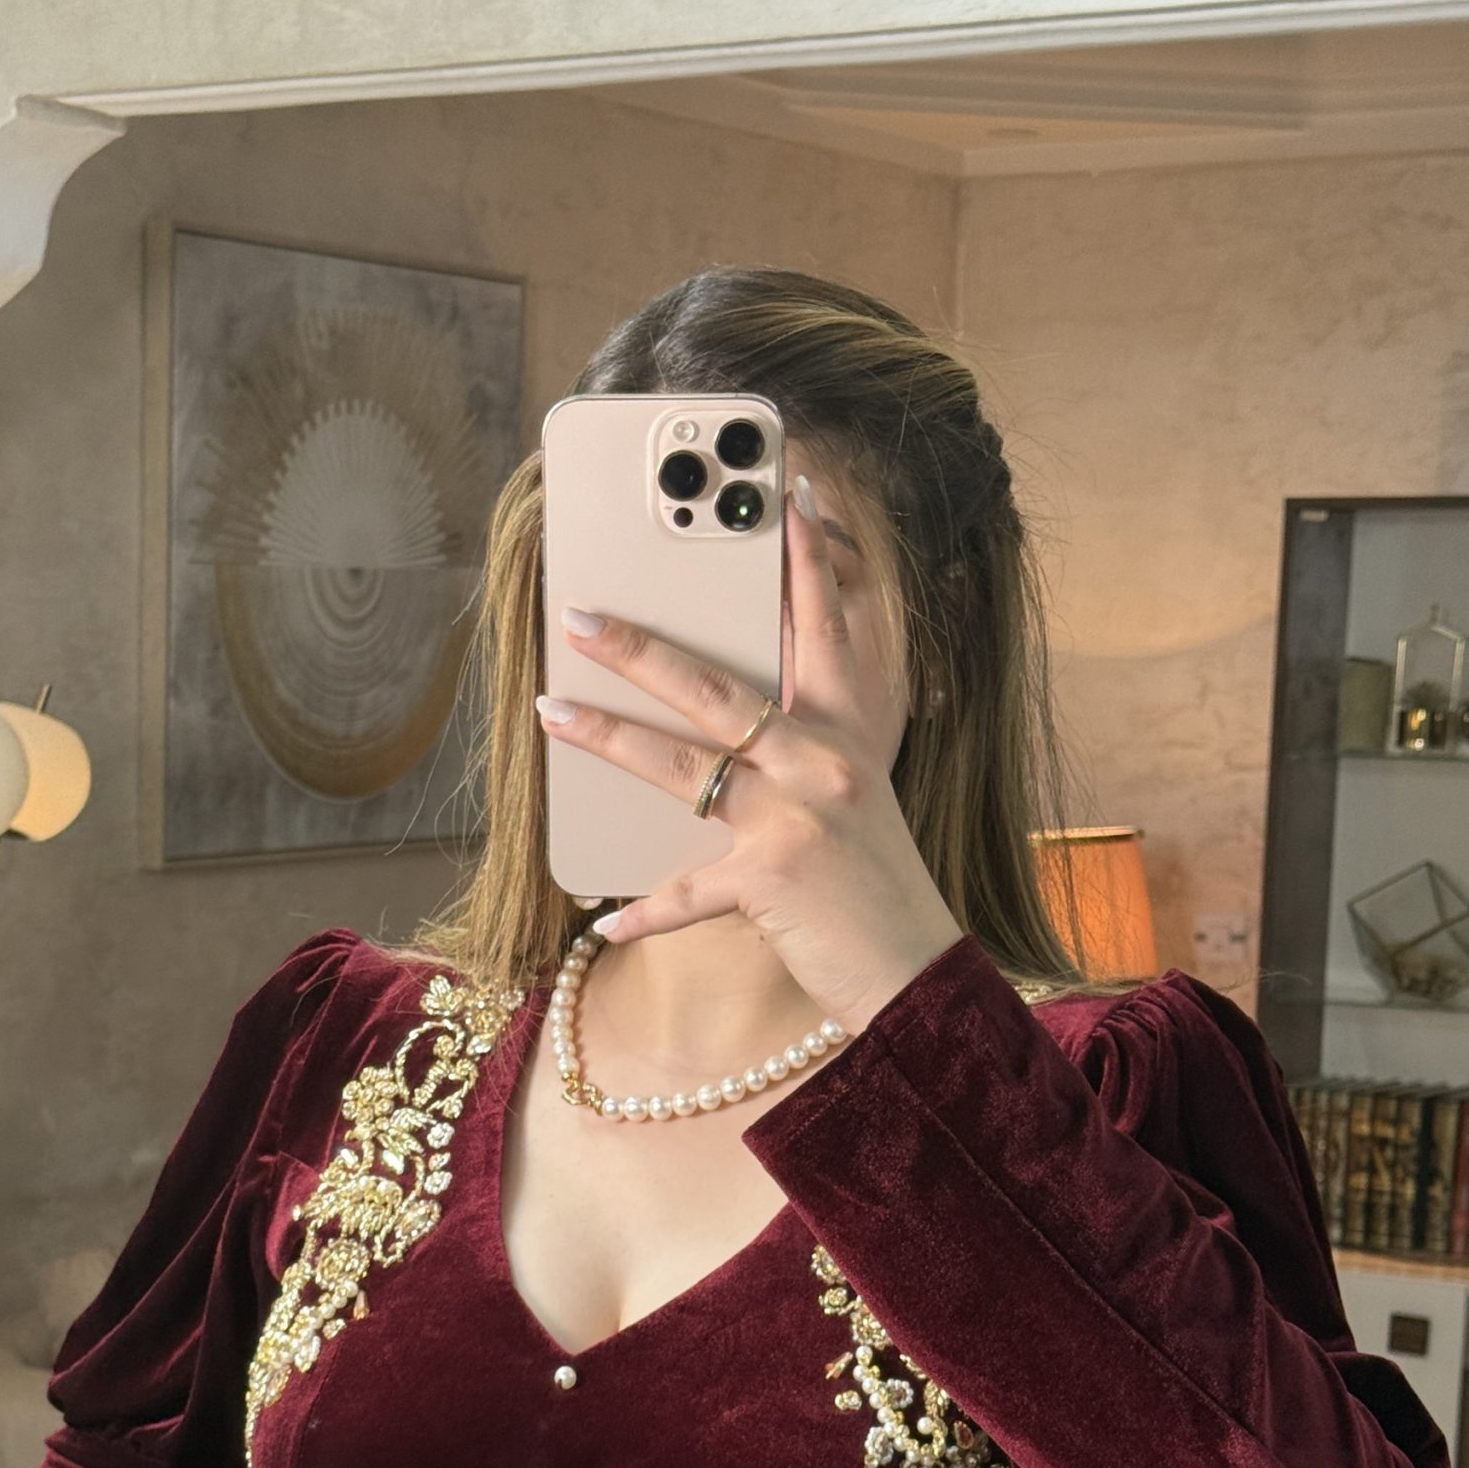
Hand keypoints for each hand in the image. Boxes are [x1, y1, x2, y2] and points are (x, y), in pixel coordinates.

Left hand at [536, 473, 966, 1036]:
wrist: (918, 972)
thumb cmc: (878, 889)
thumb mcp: (855, 800)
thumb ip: (803, 755)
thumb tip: (724, 732)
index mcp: (850, 735)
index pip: (827, 630)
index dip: (806, 561)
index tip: (785, 495)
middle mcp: (825, 762)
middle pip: (717, 688)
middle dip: (641, 647)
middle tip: (582, 613)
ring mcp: (798, 817)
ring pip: (682, 764)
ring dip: (607, 736)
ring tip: (551, 709)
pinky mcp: (772, 879)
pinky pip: (685, 890)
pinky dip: (644, 911)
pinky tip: (604, 920)